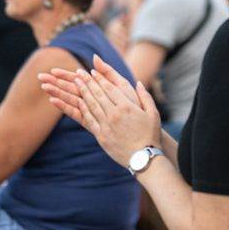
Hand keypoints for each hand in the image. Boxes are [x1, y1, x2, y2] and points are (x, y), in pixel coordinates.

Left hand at [39, 54, 160, 167]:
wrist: (144, 158)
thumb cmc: (151, 135)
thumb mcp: (153, 113)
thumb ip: (145, 96)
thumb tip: (139, 83)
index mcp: (127, 107)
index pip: (110, 88)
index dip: (100, 79)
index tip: (92, 71)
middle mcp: (114, 114)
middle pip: (98, 94)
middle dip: (87, 82)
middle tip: (79, 72)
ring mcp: (106, 125)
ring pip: (91, 105)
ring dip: (82, 92)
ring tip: (75, 83)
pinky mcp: (101, 136)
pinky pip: (89, 120)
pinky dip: (82, 109)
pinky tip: (77, 101)